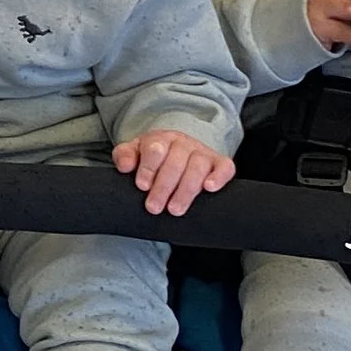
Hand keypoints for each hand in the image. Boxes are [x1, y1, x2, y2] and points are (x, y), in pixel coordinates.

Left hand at [114, 127, 235, 216]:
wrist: (177, 149)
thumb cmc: (154, 157)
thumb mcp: (135, 152)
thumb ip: (125, 156)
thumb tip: (125, 167)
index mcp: (160, 140)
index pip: (155, 149)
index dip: (148, 168)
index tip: (142, 186)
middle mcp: (183, 143)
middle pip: (176, 162)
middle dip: (164, 186)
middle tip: (154, 207)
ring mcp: (202, 152)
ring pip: (198, 166)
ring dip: (186, 189)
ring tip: (174, 210)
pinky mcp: (219, 162)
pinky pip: (225, 166)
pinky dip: (219, 177)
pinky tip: (209, 188)